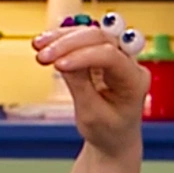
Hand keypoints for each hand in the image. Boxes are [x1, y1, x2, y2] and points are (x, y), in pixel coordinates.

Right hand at [32, 26, 150, 157]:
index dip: (82, 56)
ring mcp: (116, 54)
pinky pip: (81, 38)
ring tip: (38, 46)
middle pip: (100, 37)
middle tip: (43, 54)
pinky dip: (62, 39)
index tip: (57, 65)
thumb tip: (62, 59)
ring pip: (89, 33)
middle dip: (69, 43)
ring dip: (62, 37)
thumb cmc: (108, 131)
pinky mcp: (100, 52)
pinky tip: (45, 43)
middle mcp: (129, 62)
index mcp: (135, 81)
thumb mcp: (91, 115)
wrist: (114, 139)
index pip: (110, 56)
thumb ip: (79, 85)